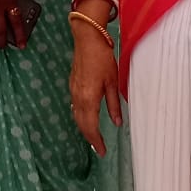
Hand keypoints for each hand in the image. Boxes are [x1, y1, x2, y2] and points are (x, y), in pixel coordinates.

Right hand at [68, 18, 120, 156]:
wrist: (87, 39)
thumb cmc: (102, 59)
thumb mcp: (113, 82)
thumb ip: (114, 104)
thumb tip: (117, 123)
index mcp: (88, 98)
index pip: (90, 126)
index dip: (96, 141)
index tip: (102, 151)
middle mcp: (78, 97)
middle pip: (81, 123)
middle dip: (89, 137)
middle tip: (98, 148)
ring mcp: (73, 90)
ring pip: (76, 116)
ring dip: (84, 128)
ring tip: (93, 137)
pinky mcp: (72, 85)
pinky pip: (75, 107)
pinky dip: (80, 117)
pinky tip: (86, 118)